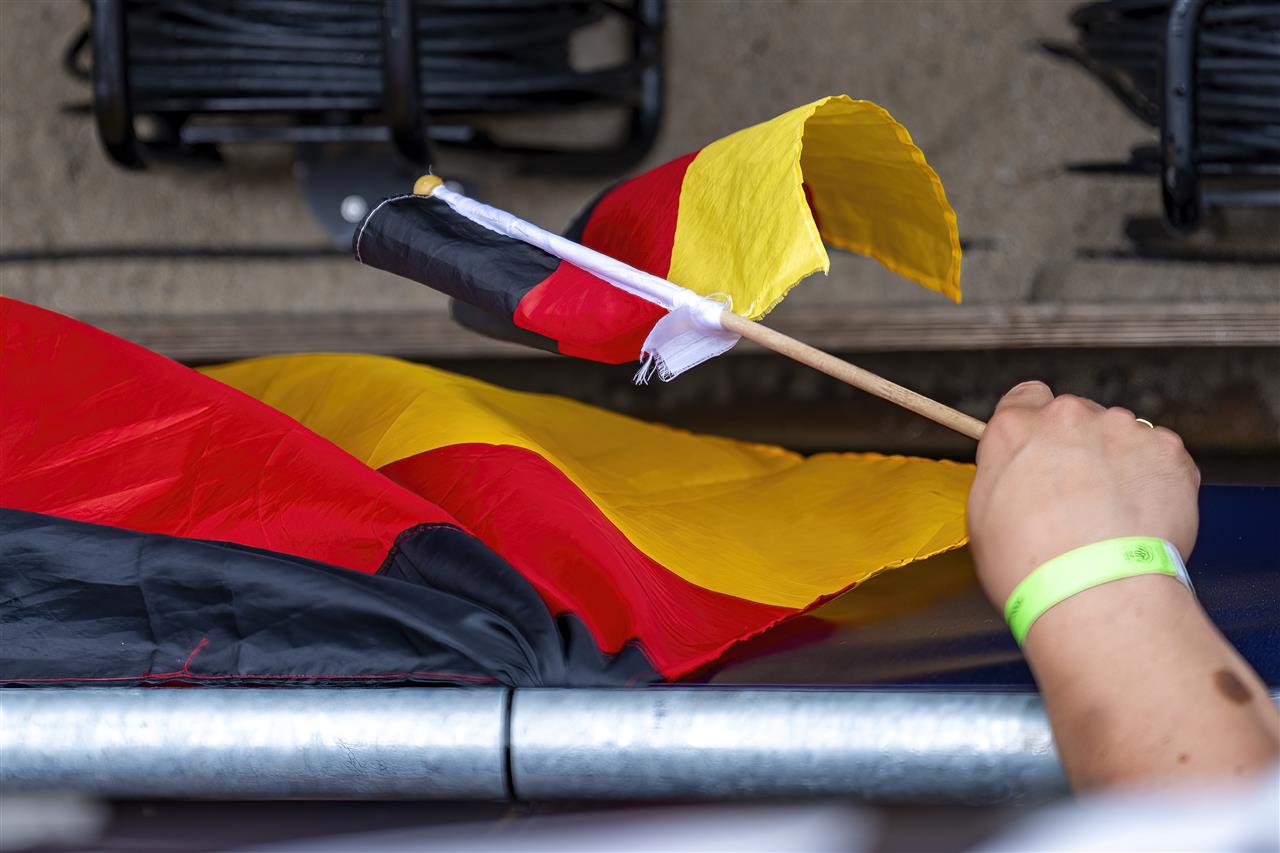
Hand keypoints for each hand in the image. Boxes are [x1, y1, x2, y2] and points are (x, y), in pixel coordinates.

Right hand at [967, 381, 1200, 608]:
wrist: (1094, 591)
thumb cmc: (1030, 567)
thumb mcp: (984, 516)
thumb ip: (1005, 477)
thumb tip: (1019, 480)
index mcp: (1014, 429)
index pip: (1026, 398)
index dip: (1035, 426)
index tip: (1041, 449)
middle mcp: (1066, 417)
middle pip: (1076, 416)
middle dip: (1079, 447)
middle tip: (1080, 497)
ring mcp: (1120, 428)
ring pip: (1121, 435)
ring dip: (1118, 462)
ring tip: (1116, 515)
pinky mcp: (1165, 449)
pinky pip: (1160, 455)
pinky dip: (1155, 479)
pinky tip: (1144, 516)